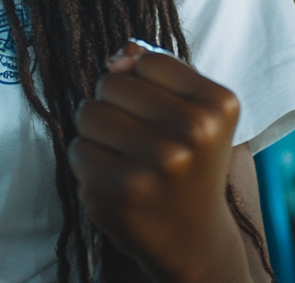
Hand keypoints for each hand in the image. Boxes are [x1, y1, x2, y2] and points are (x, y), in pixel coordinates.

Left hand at [68, 41, 248, 282]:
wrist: (194, 237)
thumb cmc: (186, 156)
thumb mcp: (191, 106)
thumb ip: (155, 65)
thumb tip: (116, 58)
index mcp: (216, 104)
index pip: (145, 60)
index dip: (142, 82)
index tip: (161, 111)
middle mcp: (191, 132)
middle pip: (110, 82)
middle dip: (115, 104)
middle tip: (142, 138)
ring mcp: (155, 164)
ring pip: (87, 112)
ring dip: (98, 132)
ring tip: (127, 157)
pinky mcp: (121, 192)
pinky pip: (78, 149)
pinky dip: (90, 162)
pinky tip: (118, 182)